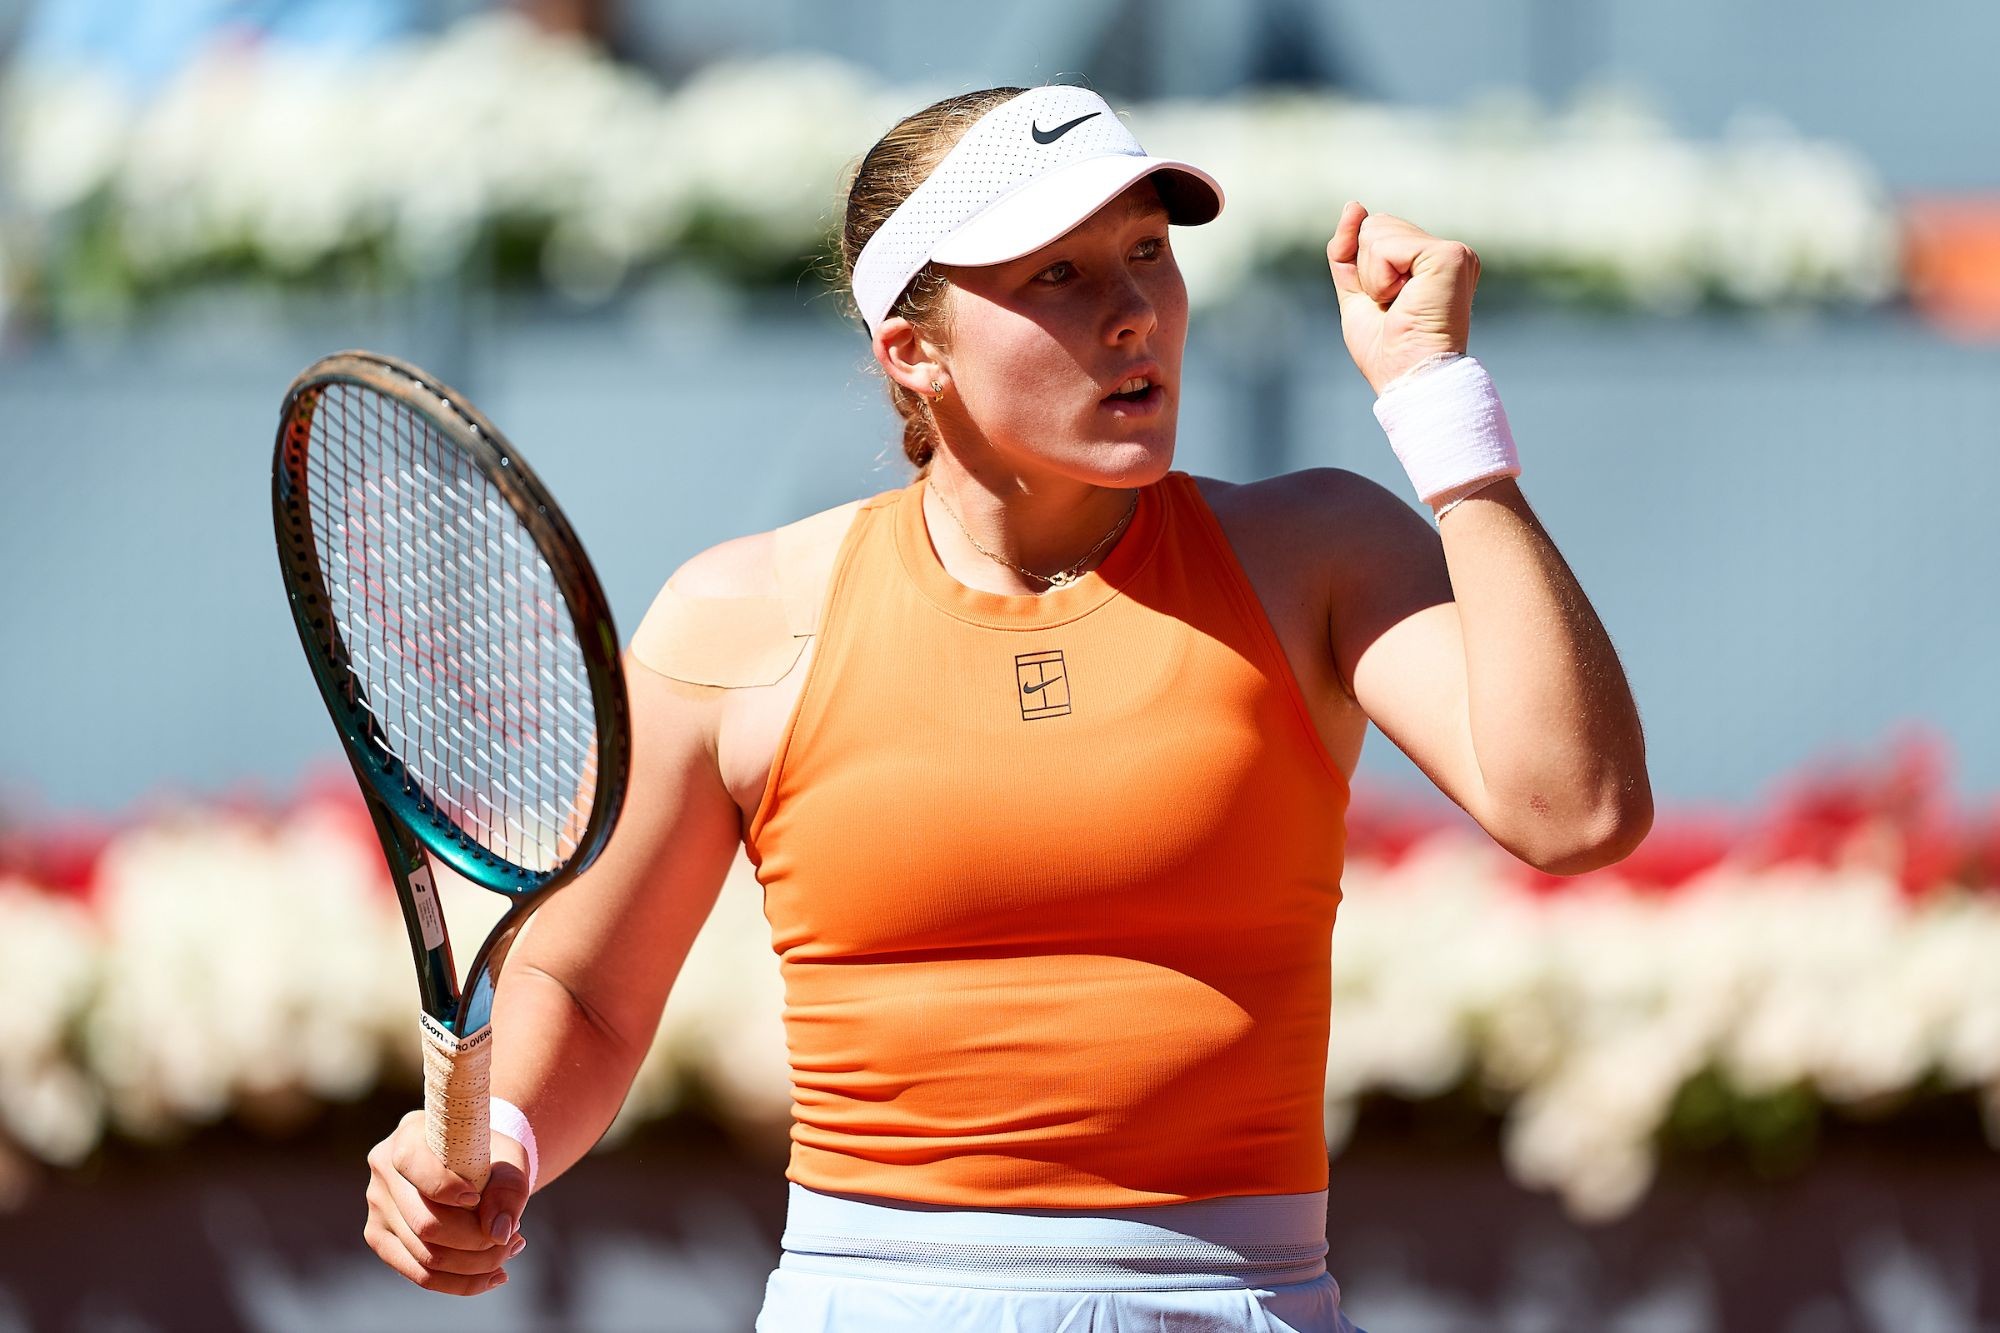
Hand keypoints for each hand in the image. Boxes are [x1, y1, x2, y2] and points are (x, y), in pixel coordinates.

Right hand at [363, 1110, 533, 1294]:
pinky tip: (495, 1275)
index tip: (480, 1198)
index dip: (449, 1188)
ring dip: (475, 1264)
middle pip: (425, 1223)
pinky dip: (462, 1281)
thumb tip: (497, 1233)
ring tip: (510, 1250)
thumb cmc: (491, 1157)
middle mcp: (383, 1171)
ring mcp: (377, 1208)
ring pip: (424, 1255)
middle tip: (516, 1238)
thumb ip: (509, 1191)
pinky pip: (420, 1274)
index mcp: (409, 1135)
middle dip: (476, 1240)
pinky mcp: (381, 1239)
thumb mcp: (510, 1160)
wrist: (474, 1166)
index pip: (416, 1167)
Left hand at [1325, 201, 1480, 395]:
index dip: (1362, 268)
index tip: (1387, 305)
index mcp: (1429, 261)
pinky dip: (1380, 278)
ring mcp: (1452, 251)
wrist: (1408, 378)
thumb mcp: (1356, 293)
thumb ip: (1349, 251)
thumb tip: (1354, 205)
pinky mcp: (1451, 255)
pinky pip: (1386, 245)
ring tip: (1399, 305)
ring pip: (1376, 230)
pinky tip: (1404, 298)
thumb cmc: (1386, 349)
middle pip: (1374, 225)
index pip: (1374, 231)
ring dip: (1372, 277)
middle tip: (1392, 306)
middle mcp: (1447, 252)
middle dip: (1366, 270)